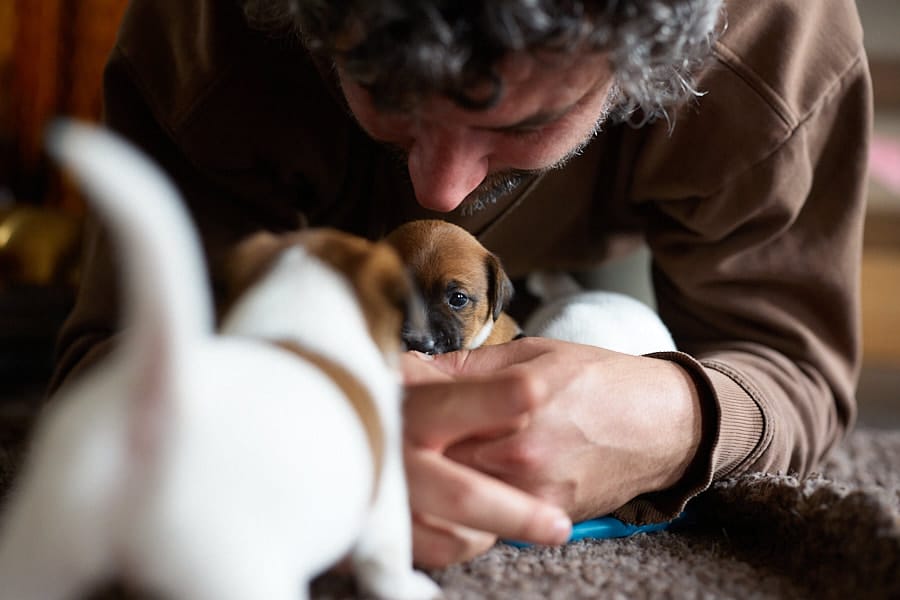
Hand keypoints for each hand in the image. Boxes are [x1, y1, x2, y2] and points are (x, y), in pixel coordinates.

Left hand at [403, 337, 701, 559]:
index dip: (400, 410)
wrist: (664, 425)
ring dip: (432, 481)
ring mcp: (533, 494)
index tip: (384, 400)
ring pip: (453, 498)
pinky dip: (465, 506)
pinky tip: (458, 485)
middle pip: (433, 463)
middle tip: (392, 435)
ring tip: (421, 461)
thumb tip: (407, 367)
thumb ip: (467, 367)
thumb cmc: (602, 381)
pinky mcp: (546, 519)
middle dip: (409, 449)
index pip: (431, 414)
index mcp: (515, 403)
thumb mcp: (534, 355)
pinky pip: (486, 521)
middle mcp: (520, 455)